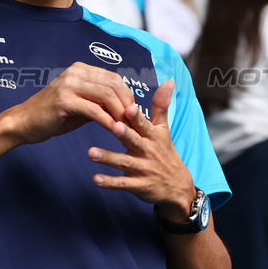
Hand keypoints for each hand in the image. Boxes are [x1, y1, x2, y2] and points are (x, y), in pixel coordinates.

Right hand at [1, 63, 135, 144]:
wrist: (24, 122)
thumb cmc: (53, 115)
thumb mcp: (81, 104)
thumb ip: (99, 102)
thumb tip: (124, 107)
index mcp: (81, 70)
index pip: (114, 78)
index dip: (128, 95)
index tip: (133, 112)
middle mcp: (75, 73)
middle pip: (113, 85)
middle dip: (127, 104)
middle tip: (133, 121)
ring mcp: (68, 85)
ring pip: (106, 96)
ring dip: (119, 113)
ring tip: (125, 127)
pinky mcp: (63, 101)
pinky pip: (93, 110)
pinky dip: (106, 121)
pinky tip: (112, 130)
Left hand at [87, 81, 194, 217]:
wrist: (177, 187)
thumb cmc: (165, 153)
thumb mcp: (164, 130)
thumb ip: (161, 106)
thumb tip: (168, 81)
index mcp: (152, 136)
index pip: (144, 124)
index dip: (137, 116)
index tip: (128, 107)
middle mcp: (148, 151)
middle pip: (135, 142)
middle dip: (124, 134)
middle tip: (112, 125)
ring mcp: (143, 169)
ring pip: (124, 163)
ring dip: (108, 158)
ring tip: (91, 152)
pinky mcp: (138, 186)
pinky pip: (122, 184)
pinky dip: (109, 182)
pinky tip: (95, 179)